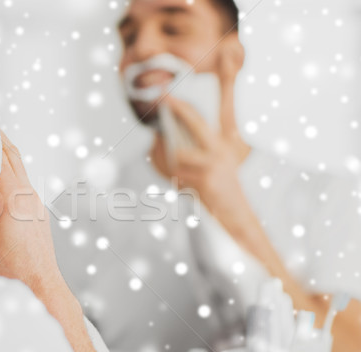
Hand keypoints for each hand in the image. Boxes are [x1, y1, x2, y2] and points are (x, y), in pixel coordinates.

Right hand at [0, 132, 62, 295]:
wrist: (41, 289)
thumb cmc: (12, 273)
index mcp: (14, 199)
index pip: (1, 158)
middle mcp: (28, 198)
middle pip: (14, 159)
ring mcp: (35, 207)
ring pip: (18, 173)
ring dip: (3, 160)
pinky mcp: (36, 217)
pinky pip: (20, 189)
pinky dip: (7, 179)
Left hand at [167, 45, 250, 216]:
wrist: (234, 214)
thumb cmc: (216, 192)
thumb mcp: (205, 170)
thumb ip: (186, 154)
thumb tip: (158, 141)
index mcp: (219, 145)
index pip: (198, 119)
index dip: (181, 105)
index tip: (165, 95)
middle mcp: (220, 149)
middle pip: (196, 122)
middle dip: (178, 108)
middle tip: (162, 99)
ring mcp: (215, 163)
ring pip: (179, 153)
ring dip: (170, 164)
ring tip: (177, 177)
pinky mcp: (208, 178)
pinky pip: (179, 173)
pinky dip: (175, 180)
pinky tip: (183, 188)